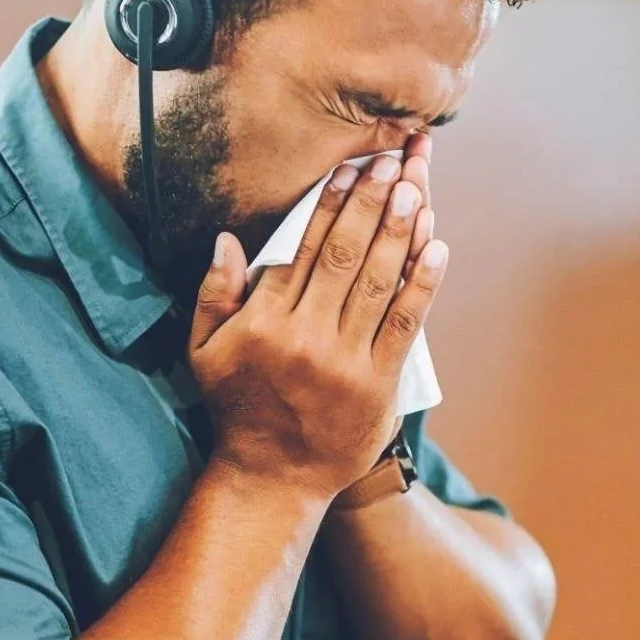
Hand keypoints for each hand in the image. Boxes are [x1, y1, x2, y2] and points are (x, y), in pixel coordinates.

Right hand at [189, 152, 447, 500]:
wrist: (273, 478)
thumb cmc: (238, 407)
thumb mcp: (204, 352)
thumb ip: (213, 295)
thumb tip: (226, 239)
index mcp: (264, 322)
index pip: (301, 248)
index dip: (328, 203)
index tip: (349, 167)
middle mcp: (305, 336)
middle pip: (344, 255)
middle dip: (370, 202)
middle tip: (392, 161)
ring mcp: (344, 361)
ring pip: (377, 282)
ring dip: (399, 231)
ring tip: (415, 187)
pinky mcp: (378, 385)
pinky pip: (404, 324)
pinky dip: (422, 284)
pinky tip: (436, 247)